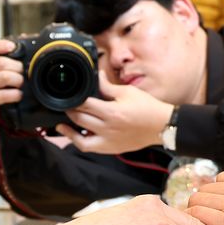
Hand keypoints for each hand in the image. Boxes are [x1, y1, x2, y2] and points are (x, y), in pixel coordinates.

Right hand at [0, 39, 23, 144]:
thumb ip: (3, 59)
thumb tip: (23, 40)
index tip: (12, 47)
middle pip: (0, 62)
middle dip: (17, 67)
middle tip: (22, 73)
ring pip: (4, 76)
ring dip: (17, 80)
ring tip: (20, 84)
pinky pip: (2, 94)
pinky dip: (14, 95)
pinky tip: (17, 95)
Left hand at [55, 73, 173, 153]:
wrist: (161, 126)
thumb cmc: (146, 108)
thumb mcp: (127, 92)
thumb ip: (108, 86)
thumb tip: (96, 76)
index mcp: (111, 112)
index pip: (85, 104)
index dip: (74, 99)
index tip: (68, 95)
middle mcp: (107, 128)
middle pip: (80, 119)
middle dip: (70, 111)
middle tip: (65, 106)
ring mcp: (108, 141)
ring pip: (80, 138)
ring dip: (69, 130)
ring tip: (62, 124)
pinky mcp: (110, 148)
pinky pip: (89, 148)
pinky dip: (79, 142)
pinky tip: (74, 135)